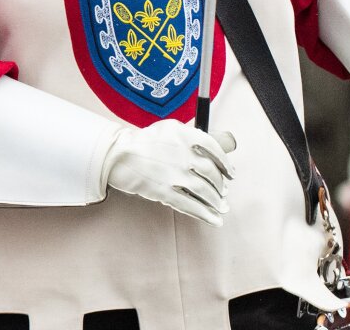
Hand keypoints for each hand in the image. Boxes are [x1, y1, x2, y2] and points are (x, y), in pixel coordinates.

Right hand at [104, 120, 235, 225]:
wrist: (118, 154)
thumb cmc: (144, 141)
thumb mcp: (171, 129)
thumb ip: (192, 136)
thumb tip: (215, 149)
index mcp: (184, 134)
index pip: (214, 148)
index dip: (225, 163)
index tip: (231, 173)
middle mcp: (182, 153)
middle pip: (210, 172)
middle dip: (220, 185)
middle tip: (224, 192)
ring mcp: (173, 174)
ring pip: (203, 190)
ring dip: (216, 201)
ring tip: (222, 207)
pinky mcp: (164, 192)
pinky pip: (189, 205)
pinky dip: (205, 214)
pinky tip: (214, 219)